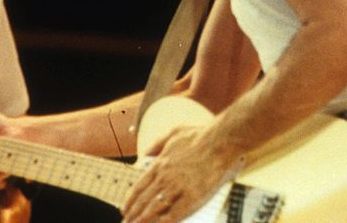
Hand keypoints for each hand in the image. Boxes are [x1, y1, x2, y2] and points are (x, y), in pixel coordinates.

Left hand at [121, 125, 241, 222]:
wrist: (222, 141)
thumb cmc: (201, 135)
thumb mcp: (173, 133)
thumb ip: (157, 144)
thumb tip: (145, 154)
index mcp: (160, 164)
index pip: (139, 187)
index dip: (130, 201)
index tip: (125, 210)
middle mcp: (165, 177)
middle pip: (144, 201)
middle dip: (133, 215)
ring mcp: (178, 188)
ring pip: (155, 210)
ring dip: (143, 221)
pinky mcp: (192, 198)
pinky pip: (174, 215)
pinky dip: (163, 222)